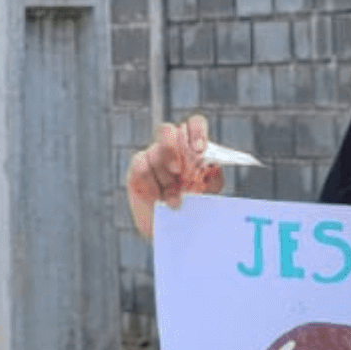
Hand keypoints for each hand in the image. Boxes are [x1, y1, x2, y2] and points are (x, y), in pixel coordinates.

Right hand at [124, 114, 224, 238]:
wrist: (172, 225)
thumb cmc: (192, 202)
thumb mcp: (208, 191)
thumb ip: (213, 178)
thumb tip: (212, 167)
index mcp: (191, 144)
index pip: (194, 124)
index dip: (196, 131)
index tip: (200, 150)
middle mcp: (170, 146)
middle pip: (166, 130)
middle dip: (171, 148)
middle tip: (178, 170)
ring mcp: (152, 155)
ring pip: (154, 154)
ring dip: (165, 179)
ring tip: (175, 200)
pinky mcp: (137, 169)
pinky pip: (142, 170)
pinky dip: (153, 187)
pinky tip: (159, 199)